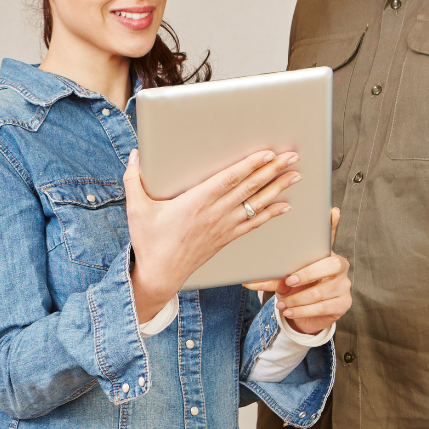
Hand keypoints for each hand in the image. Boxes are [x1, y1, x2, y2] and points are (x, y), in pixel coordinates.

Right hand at [125, 150, 301, 321]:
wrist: (160, 275)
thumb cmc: (149, 242)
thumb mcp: (137, 209)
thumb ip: (134, 180)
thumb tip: (134, 155)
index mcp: (196, 202)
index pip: (230, 179)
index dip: (250, 165)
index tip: (267, 154)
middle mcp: (215, 213)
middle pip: (249, 188)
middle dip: (272, 171)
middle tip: (292, 157)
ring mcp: (223, 227)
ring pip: (256, 204)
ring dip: (277, 188)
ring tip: (294, 175)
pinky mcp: (226, 239)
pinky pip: (253, 223)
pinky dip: (271, 214)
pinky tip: (284, 206)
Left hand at [247, 208, 347, 334]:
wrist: (306, 315)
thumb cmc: (296, 290)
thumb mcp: (283, 280)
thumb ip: (271, 278)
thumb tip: (247, 281)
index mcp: (325, 254)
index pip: (329, 236)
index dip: (332, 224)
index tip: (332, 211)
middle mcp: (339, 266)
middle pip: (330, 264)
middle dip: (307, 273)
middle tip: (289, 280)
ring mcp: (343, 285)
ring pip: (322, 290)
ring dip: (298, 298)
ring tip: (282, 303)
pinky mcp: (344, 303)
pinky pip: (323, 307)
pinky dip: (303, 310)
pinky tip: (290, 311)